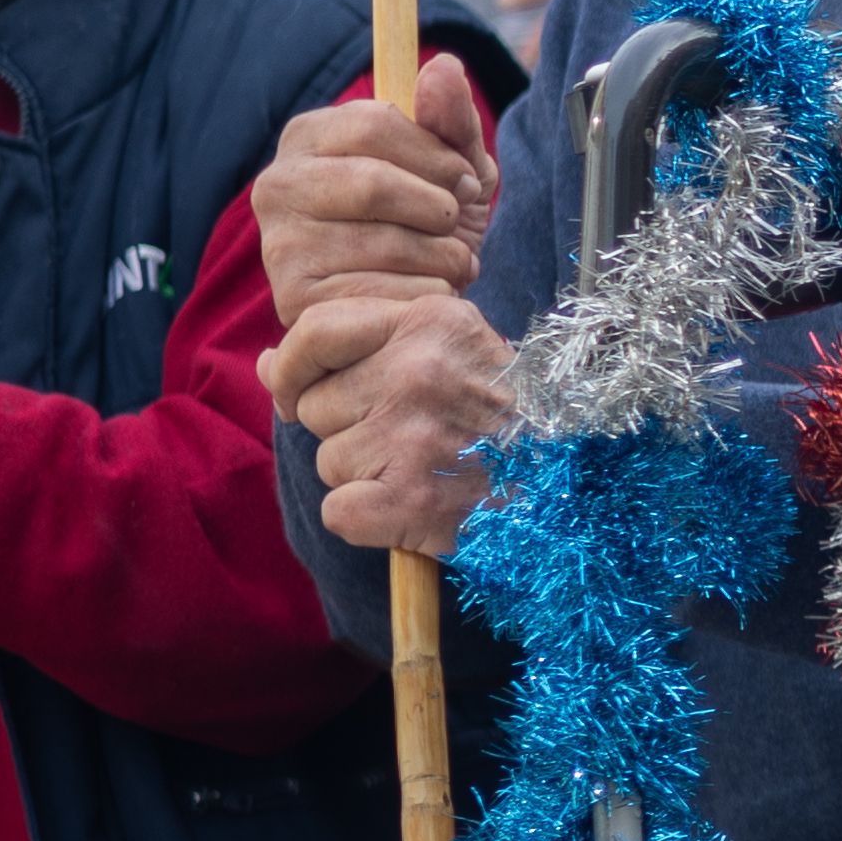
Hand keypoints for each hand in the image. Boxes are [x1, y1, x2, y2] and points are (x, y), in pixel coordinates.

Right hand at [254, 56, 498, 328]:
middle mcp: (278, 185)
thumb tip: (445, 66)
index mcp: (309, 136)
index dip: (438, 156)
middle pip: (373, 184)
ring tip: (450, 260)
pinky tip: (430, 291)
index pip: (375, 123)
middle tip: (457, 225)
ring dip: (444, 256)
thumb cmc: (430, 218)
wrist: (416, 295)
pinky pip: (382, 293)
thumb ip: (451, 118)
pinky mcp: (293, 299)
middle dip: (439, 208)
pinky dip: (427, 292)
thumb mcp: (454, 164)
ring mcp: (280, 244)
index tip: (466, 180)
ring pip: (384, 243)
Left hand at [266, 286, 511, 553]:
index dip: (294, 368)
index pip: (314, 330)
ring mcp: (412, 436)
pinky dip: (369, 520)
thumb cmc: (507, 420)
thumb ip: (358, 349)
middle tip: (414, 437)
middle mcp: (419, 370)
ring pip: (330, 462)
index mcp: (431, 321)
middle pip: (317, 406)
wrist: (573, 486)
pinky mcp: (407, 499)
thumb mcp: (447, 353)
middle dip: (348, 428)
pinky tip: (413, 509)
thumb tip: (268, 365)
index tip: (297, 392)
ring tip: (427, 469)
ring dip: (365, 475)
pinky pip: (339, 511)